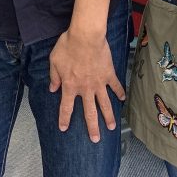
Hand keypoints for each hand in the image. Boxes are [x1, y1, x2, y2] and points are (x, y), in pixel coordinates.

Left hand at [49, 28, 124, 142]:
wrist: (85, 36)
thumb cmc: (67, 46)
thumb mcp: (54, 61)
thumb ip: (54, 76)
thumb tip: (53, 89)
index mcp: (70, 86)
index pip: (66, 107)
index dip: (64, 119)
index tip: (64, 129)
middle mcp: (85, 89)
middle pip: (89, 112)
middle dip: (92, 127)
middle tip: (96, 139)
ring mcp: (99, 83)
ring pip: (104, 104)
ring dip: (108, 117)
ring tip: (112, 127)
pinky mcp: (109, 74)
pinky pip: (115, 86)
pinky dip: (120, 92)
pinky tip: (123, 99)